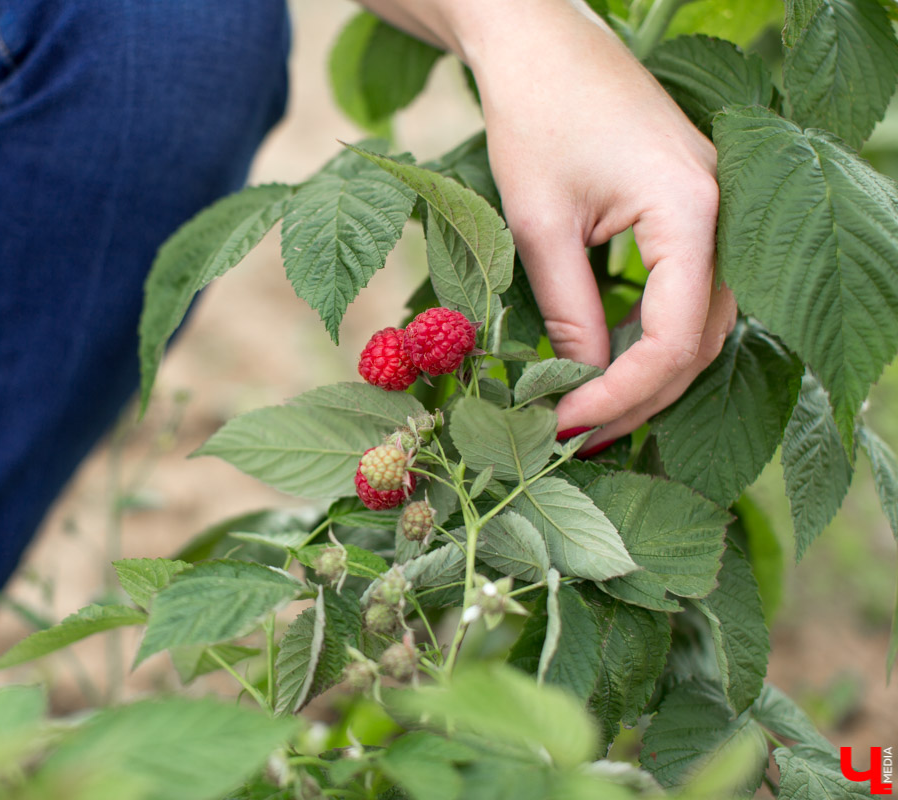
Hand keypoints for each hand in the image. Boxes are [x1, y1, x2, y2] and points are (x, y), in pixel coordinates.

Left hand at [462, 1, 735, 448]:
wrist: (542, 44)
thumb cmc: (535, 116)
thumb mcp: (540, 225)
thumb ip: (567, 310)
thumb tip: (576, 387)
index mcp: (695, 212)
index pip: (675, 338)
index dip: (620, 394)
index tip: (565, 425)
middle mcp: (724, 213)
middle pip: (699, 340)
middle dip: (638, 398)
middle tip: (576, 438)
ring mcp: (716, 211)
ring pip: (699, 323)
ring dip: (646, 375)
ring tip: (589, 415)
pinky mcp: (693, 211)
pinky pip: (686, 293)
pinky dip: (650, 336)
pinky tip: (607, 365)